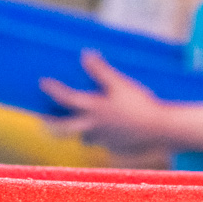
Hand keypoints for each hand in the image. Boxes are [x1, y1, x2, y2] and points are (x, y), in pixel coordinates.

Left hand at [40, 50, 172, 153]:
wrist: (160, 130)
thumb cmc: (140, 104)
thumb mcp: (121, 84)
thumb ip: (101, 71)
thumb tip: (85, 54)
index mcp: (94, 109)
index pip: (67, 99)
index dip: (53, 90)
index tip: (42, 82)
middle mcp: (94, 127)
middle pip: (63, 130)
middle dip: (50, 124)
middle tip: (43, 118)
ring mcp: (103, 140)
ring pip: (83, 137)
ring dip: (78, 129)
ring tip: (79, 120)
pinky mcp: (114, 146)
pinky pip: (101, 141)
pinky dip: (99, 135)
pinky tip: (108, 127)